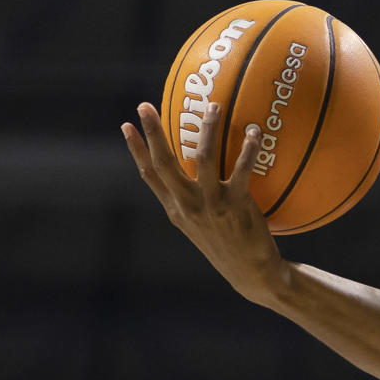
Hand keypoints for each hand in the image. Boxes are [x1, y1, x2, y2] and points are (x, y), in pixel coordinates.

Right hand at [122, 101, 285, 304]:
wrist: (253, 275)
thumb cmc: (229, 248)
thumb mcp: (201, 228)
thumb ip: (192, 203)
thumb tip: (190, 175)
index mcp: (176, 210)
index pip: (149, 176)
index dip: (136, 150)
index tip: (126, 125)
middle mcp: (188, 206)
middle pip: (164, 163)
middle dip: (152, 132)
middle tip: (145, 104)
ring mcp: (211, 206)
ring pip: (202, 158)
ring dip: (207, 129)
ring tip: (213, 106)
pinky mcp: (236, 206)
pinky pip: (240, 170)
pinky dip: (247, 149)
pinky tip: (253, 133)